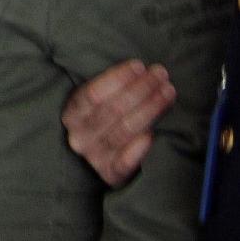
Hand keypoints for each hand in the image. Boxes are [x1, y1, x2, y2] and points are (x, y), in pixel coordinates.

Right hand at [62, 59, 175, 186]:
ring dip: (150, 109)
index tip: (139, 66)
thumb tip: (142, 70)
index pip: (92, 93)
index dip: (117, 78)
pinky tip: (154, 133)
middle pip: (112, 110)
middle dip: (140, 89)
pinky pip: (126, 161)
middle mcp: (79, 136)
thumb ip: (112, 90)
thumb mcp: (97, 103)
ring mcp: (94, 157)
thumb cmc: (105, 121)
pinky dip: (140, 146)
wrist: (104, 160)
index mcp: (72, 114)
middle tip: (161, 75)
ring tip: (168, 92)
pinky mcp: (110, 174)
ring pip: (124, 130)